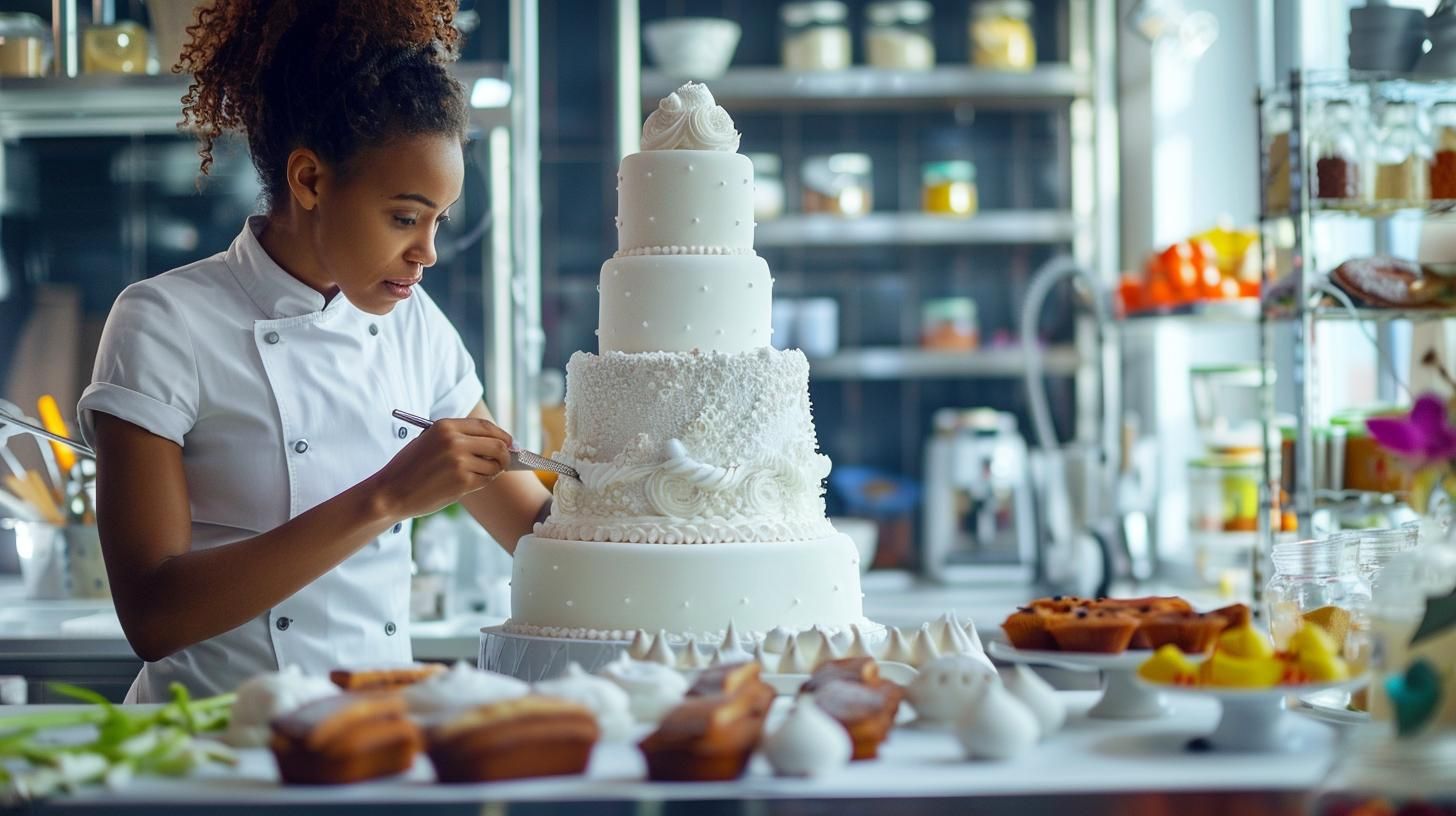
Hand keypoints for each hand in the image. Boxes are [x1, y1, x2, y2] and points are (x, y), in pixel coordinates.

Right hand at [370, 418, 513, 519]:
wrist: (390, 492)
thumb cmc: (409, 468)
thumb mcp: (429, 441)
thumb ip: (457, 437)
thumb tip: (495, 442)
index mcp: (446, 426)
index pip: (486, 426)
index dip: (502, 434)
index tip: (510, 442)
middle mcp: (455, 441)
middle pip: (498, 444)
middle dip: (506, 454)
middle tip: (505, 461)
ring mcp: (460, 461)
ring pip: (495, 464)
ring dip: (494, 470)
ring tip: (480, 473)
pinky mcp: (462, 481)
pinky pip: (486, 479)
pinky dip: (484, 481)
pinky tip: (471, 482)